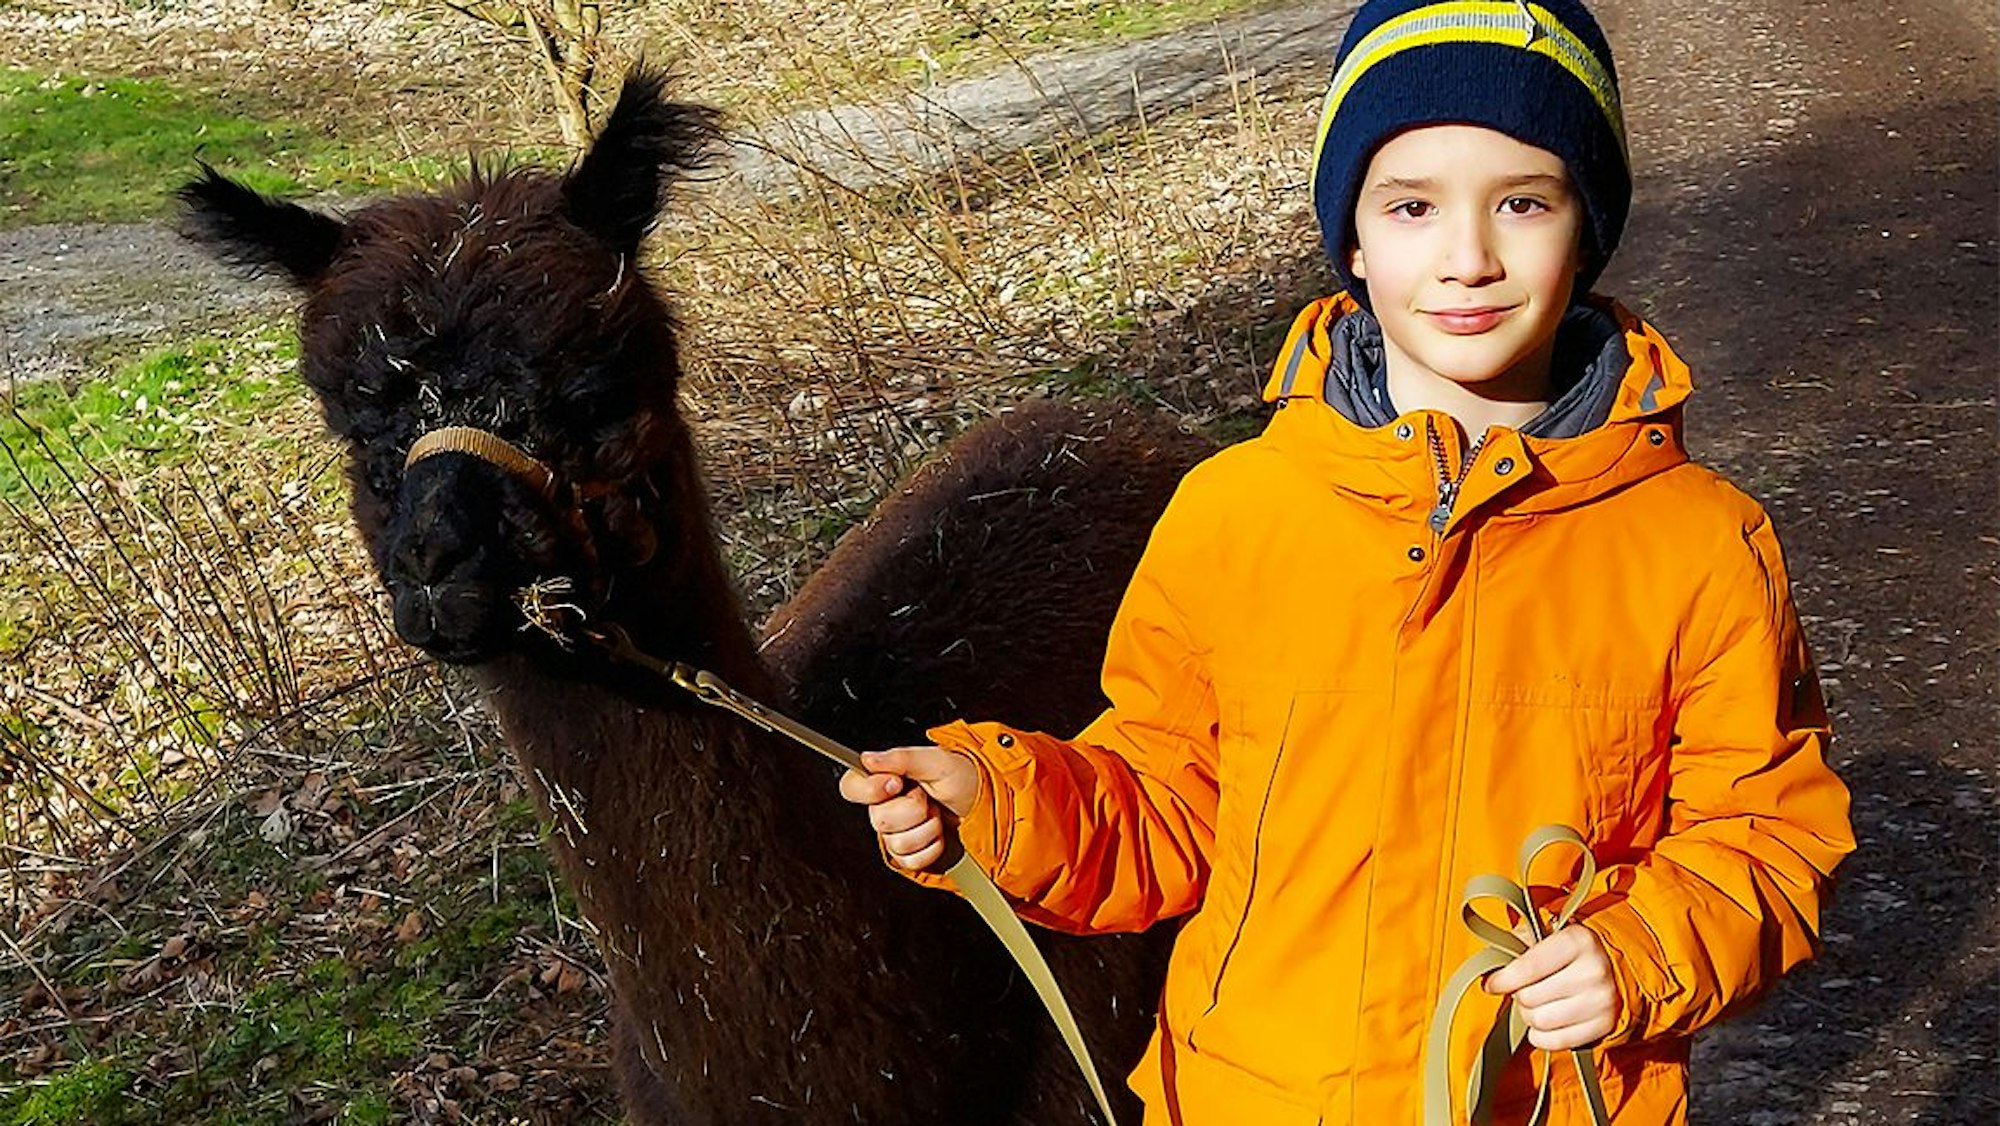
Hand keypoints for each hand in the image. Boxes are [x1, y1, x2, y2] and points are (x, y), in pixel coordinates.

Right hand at [838, 746, 979, 871]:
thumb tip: (868, 758)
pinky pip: (910, 861)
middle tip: (929, 798)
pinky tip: (940, 834)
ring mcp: (898, 833)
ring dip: (926, 829)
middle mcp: (887, 806)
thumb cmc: (967, 778)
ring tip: (938, 814)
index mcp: (886, 780)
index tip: (896, 784)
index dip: (870, 789)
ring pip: (896, 843)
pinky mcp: (911, 856)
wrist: (994, 805)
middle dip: (913, 809)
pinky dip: (931, 848)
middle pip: (879, 820)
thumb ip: (901, 758)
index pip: (852, 787)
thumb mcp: (938, 760)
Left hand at [1483, 923, 1620, 1050]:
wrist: (1616, 966)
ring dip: (1530, 1016)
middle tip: (1525, 990)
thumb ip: (1518, 945)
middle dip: (1519, 996)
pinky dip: (1542, 1036)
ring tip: (1536, 1004)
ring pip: (1541, 1021)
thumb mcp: (1548, 933)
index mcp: (1577, 941)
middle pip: (1530, 998)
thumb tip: (1491, 972)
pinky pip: (1557, 1042)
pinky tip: (1545, 1024)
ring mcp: (1602, 1000)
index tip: (1492, 984)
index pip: (1528, 968)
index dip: (1503, 980)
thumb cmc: (1570, 950)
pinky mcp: (1605, 1025)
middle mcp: (1593, 971)